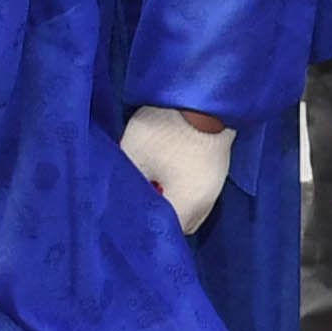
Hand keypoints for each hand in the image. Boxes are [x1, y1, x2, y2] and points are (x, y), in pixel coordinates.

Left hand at [120, 102, 233, 233]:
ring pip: (186, 205)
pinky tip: (163, 169)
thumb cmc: (167, 129)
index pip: (161, 234)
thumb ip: (124, 183)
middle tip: (134, 197)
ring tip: (148, 181)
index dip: (140, 227)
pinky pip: (194, 189)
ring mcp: (214, 185)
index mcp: (185, 207)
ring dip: (168, 198)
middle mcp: (206, 204)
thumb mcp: (133, 155)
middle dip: (156, 214)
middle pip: (176, 223)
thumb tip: (115, 197)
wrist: (203, 96)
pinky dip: (178, 185)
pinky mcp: (216, 168)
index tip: (123, 214)